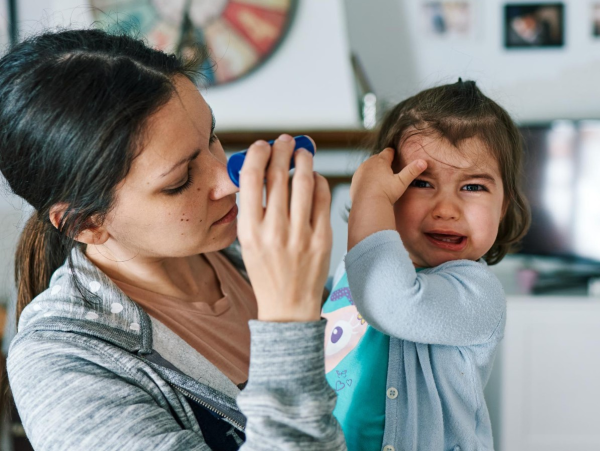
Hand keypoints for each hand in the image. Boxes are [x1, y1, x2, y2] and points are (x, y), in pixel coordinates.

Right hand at [237, 134, 331, 321]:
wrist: (288, 307)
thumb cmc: (266, 273)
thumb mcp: (247, 244)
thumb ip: (252, 211)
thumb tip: (261, 173)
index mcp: (249, 231)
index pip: (250, 180)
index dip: (256, 155)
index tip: (261, 146)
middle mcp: (274, 231)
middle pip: (278, 176)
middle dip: (282, 150)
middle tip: (285, 140)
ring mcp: (300, 235)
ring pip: (304, 182)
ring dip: (304, 160)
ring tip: (303, 152)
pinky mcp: (322, 239)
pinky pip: (322, 199)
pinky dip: (319, 182)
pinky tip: (315, 177)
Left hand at [350, 148, 426, 205]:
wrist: (368, 205)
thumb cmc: (386, 193)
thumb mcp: (402, 182)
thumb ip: (412, 171)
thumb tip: (424, 161)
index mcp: (380, 161)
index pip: (388, 152)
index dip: (393, 154)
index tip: (396, 156)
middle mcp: (368, 163)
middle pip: (377, 158)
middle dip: (383, 161)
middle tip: (389, 167)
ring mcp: (360, 172)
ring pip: (368, 166)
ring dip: (374, 169)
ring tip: (380, 177)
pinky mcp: (354, 181)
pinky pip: (361, 176)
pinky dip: (366, 178)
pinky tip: (371, 185)